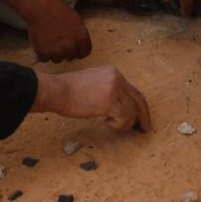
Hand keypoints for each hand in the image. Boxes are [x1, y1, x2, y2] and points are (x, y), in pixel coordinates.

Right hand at [25, 0, 91, 61]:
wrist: (40, 8)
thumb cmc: (59, 11)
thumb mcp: (77, 21)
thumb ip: (81, 35)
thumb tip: (80, 46)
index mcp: (82, 39)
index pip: (84, 54)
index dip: (78, 49)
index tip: (72, 46)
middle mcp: (71, 47)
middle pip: (70, 57)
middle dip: (66, 51)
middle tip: (58, 40)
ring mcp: (57, 52)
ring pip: (58, 60)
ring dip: (54, 53)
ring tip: (50, 40)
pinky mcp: (43, 53)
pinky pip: (45, 59)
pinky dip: (43, 53)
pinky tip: (42, 42)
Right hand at [31, 66, 151, 131]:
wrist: (56, 90)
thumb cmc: (67, 90)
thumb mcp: (92, 83)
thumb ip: (106, 90)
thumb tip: (116, 107)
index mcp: (112, 73)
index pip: (133, 90)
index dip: (139, 105)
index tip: (140, 116)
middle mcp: (116, 78)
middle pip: (138, 99)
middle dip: (143, 116)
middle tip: (144, 128)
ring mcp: (114, 89)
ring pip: (132, 111)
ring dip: (125, 123)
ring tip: (112, 125)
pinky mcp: (109, 102)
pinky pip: (124, 118)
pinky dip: (118, 125)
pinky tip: (106, 123)